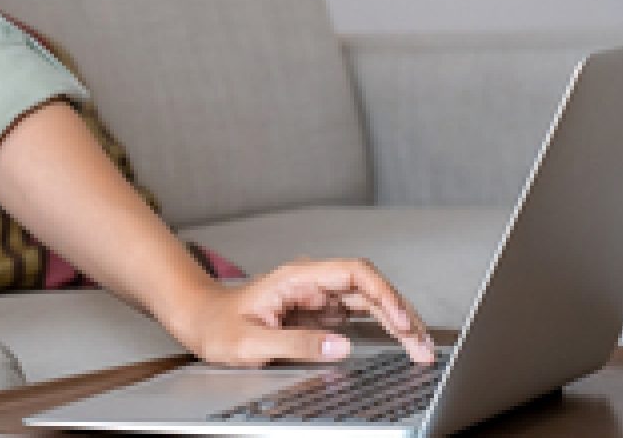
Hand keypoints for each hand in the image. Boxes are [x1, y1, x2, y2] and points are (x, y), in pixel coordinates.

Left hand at [174, 257, 437, 366]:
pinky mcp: (318, 313)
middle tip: (423, 346)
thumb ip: (297, 343)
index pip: (352, 274)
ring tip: (421, 349)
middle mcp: (311, 282)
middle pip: (368, 289)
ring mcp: (317, 297)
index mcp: (296, 278)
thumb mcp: (251, 342)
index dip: (383, 294)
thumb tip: (341, 347)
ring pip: (368, 303)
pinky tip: (399, 342)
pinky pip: (358, 317)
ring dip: (396, 322)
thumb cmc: (217, 325)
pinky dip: (382, 329)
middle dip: (400, 314)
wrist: (198, 320)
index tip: (401, 321)